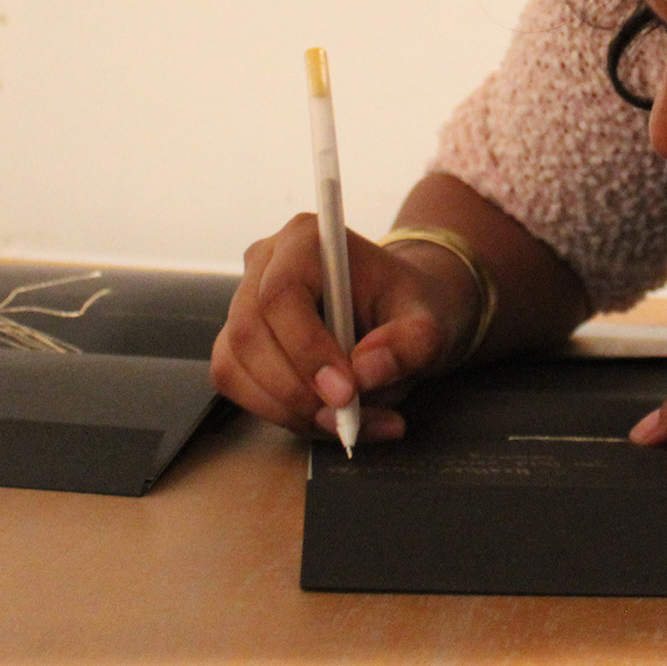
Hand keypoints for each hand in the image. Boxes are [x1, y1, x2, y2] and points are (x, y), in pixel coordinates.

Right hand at [211, 214, 477, 440]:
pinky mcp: (238, 345)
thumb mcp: (430, 325)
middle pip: (249, 335)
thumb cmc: (411, 309)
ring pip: (236, 369)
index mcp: (306, 239)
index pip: (282, 294)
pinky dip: (283, 416)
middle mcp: (264, 265)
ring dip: (291, 411)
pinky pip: (240, 389)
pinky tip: (331, 423)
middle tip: (348, 421)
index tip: (346, 393)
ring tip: (353, 426)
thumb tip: (364, 372)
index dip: (306, 349)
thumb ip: (408, 345)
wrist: (402, 316)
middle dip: (296, 391)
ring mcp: (243, 305)